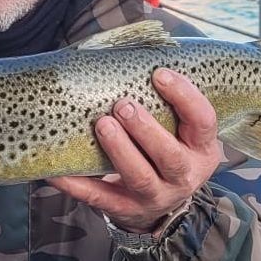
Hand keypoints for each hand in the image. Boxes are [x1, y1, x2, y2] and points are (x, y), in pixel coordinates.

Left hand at [48, 69, 219, 233]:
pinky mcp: (125, 210)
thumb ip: (162, 100)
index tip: (159, 73)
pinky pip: (99, 197)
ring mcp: (155, 196)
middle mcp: (183, 175)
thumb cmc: (164, 148)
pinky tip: (58, 169)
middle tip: (123, 105)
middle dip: (146, 129)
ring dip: (120, 150)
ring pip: (139, 177)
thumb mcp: (178, 128)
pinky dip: (76, 184)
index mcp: (200, 149)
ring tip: (103, 125)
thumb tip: (128, 50)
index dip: (184, 96)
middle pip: (169, 155)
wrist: (160, 204)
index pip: (202, 121)